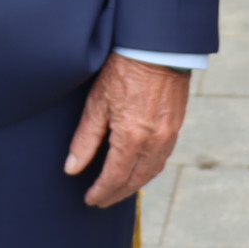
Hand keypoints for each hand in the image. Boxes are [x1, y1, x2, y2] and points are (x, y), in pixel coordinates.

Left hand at [65, 53, 189, 207]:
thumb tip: (72, 168)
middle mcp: (154, 142)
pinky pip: (162, 157)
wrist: (156, 47)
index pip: (114, 178)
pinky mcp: (175, 125)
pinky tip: (139, 168)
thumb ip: (85, 139)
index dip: (101, 192)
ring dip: (134, 185)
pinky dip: (148, 169)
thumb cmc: (123, 70)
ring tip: (118, 189)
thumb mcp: (97, 103)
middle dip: (117, 194)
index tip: (90, 200)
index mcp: (132, 138)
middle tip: (101, 201)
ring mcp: (168, 135)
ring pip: (151, 171)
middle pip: (135, 180)